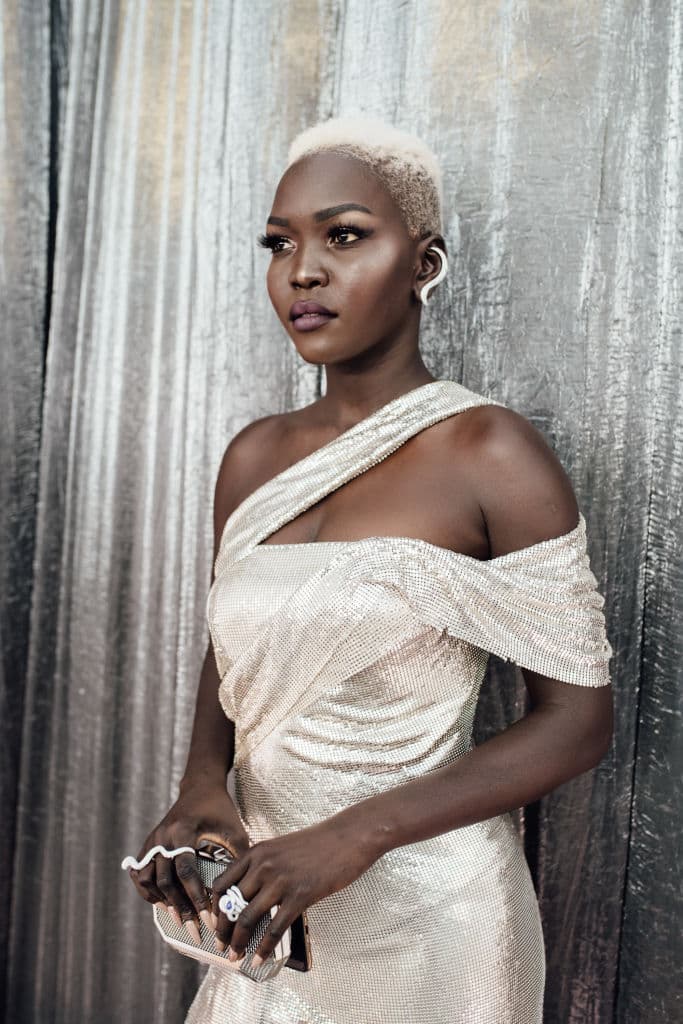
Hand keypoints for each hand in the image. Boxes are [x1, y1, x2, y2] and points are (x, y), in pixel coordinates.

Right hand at [126, 780, 249, 946]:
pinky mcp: (148, 843)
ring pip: (147, 880)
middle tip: (195, 931)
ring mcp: (153, 840)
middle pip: (166, 881)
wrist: (200, 787)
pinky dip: (147, 891)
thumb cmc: (220, 810)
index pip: (186, 871)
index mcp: (184, 831)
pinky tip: (161, 903)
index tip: (209, 920)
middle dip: (181, 909)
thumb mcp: (234, 830)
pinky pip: (139, 872)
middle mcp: (163, 836)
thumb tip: (245, 893)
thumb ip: (239, 858)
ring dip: (162, 902)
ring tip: (179, 919)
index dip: (197, 898)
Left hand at [211, 819, 379, 965]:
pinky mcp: (299, 896)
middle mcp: (263, 866)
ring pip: (248, 918)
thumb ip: (263, 866)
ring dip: (239, 942)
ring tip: (236, 956)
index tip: (214, 923)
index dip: (214, 907)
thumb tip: (250, 892)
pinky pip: (275, 928)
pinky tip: (260, 959)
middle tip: (221, 946)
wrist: (346, 837)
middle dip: (223, 930)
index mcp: (256, 852)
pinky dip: (264, 947)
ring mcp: (280, 881)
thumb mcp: (281, 847)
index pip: (222, 883)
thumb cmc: (317, 843)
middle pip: (231, 905)